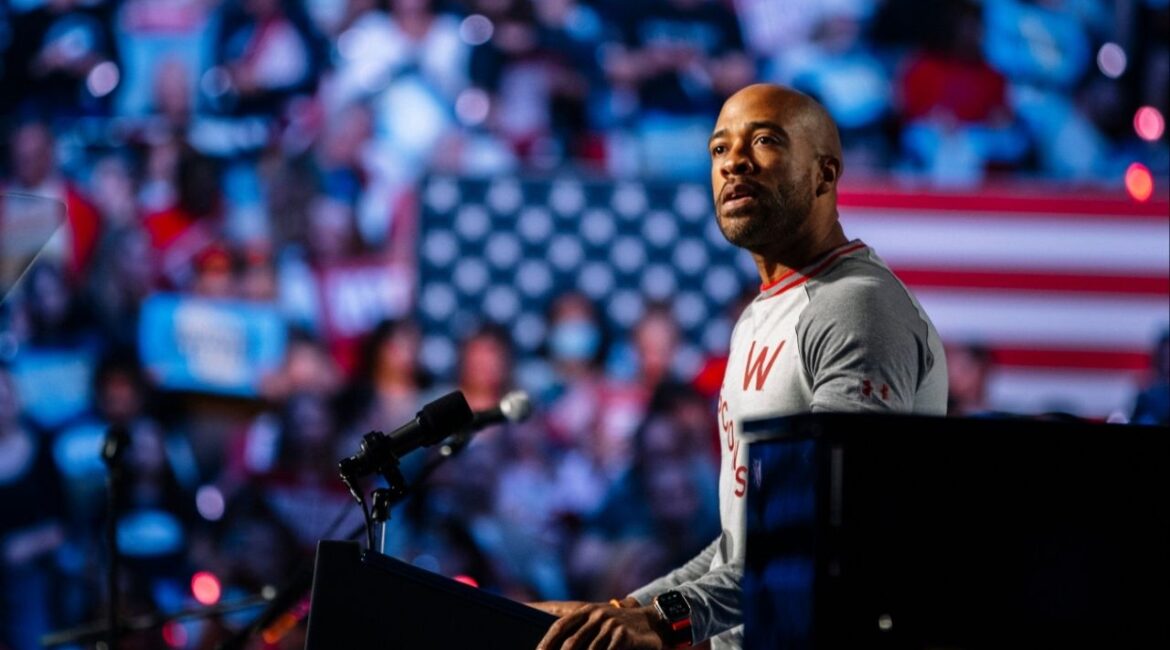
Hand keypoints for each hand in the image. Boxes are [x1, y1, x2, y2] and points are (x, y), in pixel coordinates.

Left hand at [536, 602, 666, 649]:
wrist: (651, 621)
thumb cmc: (617, 626)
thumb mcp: (597, 621)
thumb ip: (579, 631)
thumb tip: (561, 646)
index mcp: (586, 611)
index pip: (560, 627)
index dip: (546, 642)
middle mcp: (596, 615)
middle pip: (571, 643)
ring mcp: (610, 625)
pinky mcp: (623, 636)